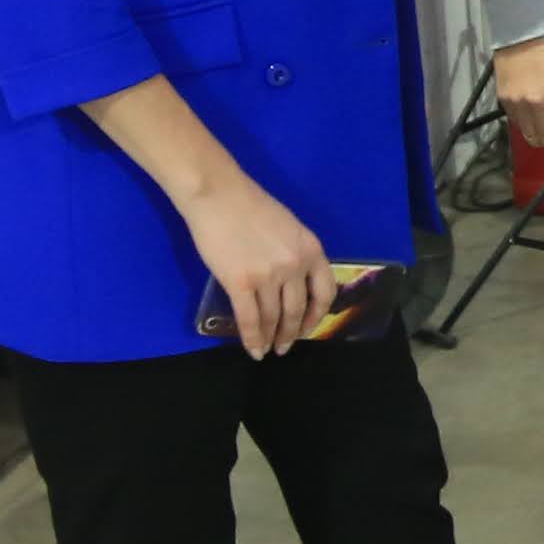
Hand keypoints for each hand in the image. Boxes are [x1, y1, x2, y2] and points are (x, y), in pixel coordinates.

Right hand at [184, 178, 333, 355]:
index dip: (317, 316)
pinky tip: (253, 349)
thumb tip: (293, 283)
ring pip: (273, 318)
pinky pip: (249, 319)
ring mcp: (268, 276)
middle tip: (285, 346)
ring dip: (271, 337)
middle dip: (292, 333)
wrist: (218, 194)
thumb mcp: (288, 228)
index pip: (325, 292)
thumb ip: (296, 255)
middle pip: (297, 309)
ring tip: (268, 349)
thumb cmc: (249, 206)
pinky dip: (252, 338)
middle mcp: (295, 266)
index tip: (309, 328)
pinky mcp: (240, 283)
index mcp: (311, 249)